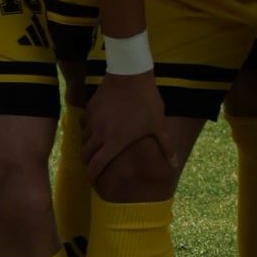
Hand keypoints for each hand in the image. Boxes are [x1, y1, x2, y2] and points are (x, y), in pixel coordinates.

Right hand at [82, 75, 173, 202]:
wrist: (130, 74)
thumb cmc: (146, 101)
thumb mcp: (158, 125)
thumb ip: (166, 147)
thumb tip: (174, 165)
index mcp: (115, 142)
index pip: (96, 166)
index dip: (92, 177)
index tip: (94, 182)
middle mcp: (99, 134)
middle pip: (85, 156)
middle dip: (89, 163)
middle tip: (95, 166)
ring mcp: (92, 120)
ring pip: (83, 140)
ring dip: (88, 147)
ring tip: (97, 148)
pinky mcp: (89, 108)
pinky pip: (84, 125)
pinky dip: (87, 130)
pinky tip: (97, 128)